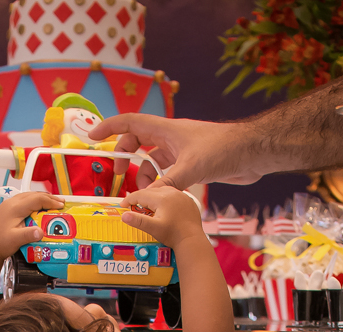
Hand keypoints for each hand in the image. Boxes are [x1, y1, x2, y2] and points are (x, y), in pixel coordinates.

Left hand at [0, 191, 62, 258]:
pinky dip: (34, 201)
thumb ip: (28, 235)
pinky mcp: (8, 209)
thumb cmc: (1, 244)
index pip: (36, 199)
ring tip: (52, 203)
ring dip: (41, 198)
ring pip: (28, 196)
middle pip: (33, 195)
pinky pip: (24, 200)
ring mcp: (8, 205)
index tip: (61, 205)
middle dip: (48, 198)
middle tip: (61, 202)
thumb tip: (41, 232)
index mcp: (15, 208)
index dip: (50, 201)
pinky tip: (39, 207)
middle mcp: (11, 203)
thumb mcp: (16, 240)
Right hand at [89, 114, 260, 189]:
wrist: (250, 153)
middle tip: (120, 176)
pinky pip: (166, 171)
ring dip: (144, 174)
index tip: (92, 137)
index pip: (130, 122)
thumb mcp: (190, 168)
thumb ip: (167, 183)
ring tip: (142, 192)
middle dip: (125, 157)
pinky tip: (160, 195)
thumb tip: (148, 198)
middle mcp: (170, 138)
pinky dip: (159, 182)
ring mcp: (180, 150)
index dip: (109, 128)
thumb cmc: (223, 150)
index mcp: (166, 130)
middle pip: (137, 141)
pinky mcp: (190, 163)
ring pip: (152, 159)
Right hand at [121, 187, 202, 248]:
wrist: (192, 240)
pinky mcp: (187, 200)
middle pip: (150, 191)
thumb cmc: (173, 235)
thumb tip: (124, 216)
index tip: (123, 205)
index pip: (140, 195)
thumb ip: (138, 221)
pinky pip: (172, 195)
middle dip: (140, 198)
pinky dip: (164, 199)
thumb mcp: (154, 228)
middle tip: (132, 206)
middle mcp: (171, 192)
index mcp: (162, 198)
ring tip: (147, 206)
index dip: (130, 200)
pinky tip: (162, 207)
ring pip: (161, 191)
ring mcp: (181, 195)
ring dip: (152, 197)